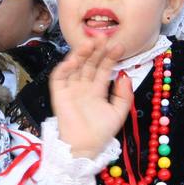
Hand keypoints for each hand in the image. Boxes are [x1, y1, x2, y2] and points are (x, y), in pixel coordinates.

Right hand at [49, 37, 133, 158]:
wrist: (84, 147)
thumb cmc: (101, 133)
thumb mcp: (119, 112)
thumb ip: (123, 94)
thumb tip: (124, 76)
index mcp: (97, 90)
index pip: (103, 68)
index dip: (110, 57)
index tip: (118, 46)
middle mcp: (83, 87)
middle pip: (89, 63)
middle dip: (96, 50)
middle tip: (103, 37)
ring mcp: (71, 89)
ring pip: (75, 66)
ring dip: (81, 54)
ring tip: (90, 43)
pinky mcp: (59, 94)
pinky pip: (59, 77)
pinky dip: (65, 67)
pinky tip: (74, 59)